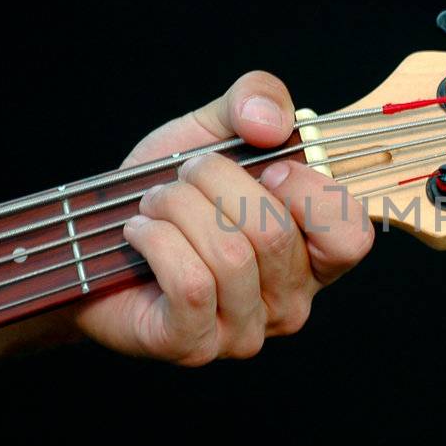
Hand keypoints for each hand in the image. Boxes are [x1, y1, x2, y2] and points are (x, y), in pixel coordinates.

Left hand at [75, 71, 373, 364]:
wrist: (95, 240)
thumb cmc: (168, 193)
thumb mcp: (216, 128)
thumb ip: (257, 99)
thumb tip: (272, 122)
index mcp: (313, 254)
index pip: (351, 235)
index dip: (308, 191)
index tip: (265, 167)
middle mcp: (290, 302)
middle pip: (274, 232)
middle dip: (213, 182)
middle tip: (183, 179)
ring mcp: (244, 332)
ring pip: (229, 254)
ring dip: (176, 208)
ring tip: (155, 203)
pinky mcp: (194, 346)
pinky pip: (191, 284)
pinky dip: (155, 241)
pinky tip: (140, 233)